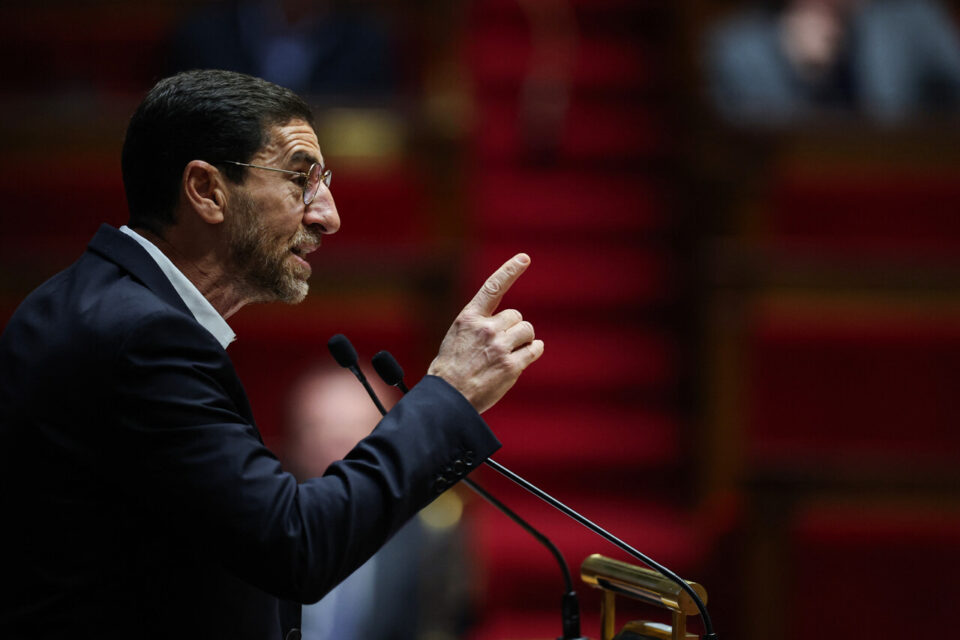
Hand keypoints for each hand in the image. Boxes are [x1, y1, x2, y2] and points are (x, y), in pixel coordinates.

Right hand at [428, 254, 544, 412]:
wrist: (447, 398)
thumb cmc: (451, 369)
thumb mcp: (458, 336)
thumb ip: (479, 324)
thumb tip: (506, 322)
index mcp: (469, 318)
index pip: (493, 287)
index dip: (509, 270)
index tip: (525, 258)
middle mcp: (486, 328)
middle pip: (517, 316)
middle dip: (514, 328)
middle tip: (500, 345)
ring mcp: (499, 347)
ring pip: (527, 331)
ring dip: (523, 340)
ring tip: (508, 354)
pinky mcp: (511, 366)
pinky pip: (535, 349)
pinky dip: (532, 352)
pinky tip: (521, 359)